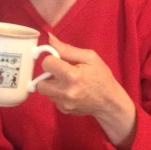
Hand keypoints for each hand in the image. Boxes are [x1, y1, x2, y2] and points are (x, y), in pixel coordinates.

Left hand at [38, 34, 136, 149]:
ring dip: (52, 85)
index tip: (60, 61)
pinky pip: (52, 99)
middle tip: (61, 74)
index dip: (52, 60)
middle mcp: (66, 92)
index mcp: (72, 76)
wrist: (110, 102)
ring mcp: (64, 104)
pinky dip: (58, 94)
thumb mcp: (90, 58)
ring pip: (45, 92)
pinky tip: (70, 92)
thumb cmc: (102, 77)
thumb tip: (50, 39)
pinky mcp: (64, 110)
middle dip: (48, 76)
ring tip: (67, 83)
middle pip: (40, 83)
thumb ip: (67, 49)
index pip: (47, 63)